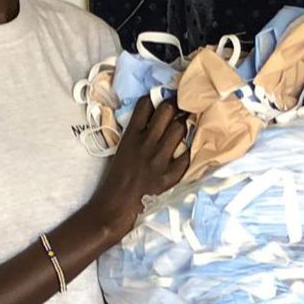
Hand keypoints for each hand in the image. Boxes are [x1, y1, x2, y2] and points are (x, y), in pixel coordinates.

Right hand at [88, 95, 189, 240]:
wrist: (116, 206)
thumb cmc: (117, 178)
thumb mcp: (123, 148)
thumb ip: (137, 133)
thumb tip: (153, 118)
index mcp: (131, 135)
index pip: (146, 104)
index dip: (157, 97)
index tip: (165, 96)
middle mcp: (146, 143)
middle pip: (167, 110)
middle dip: (176, 105)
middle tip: (183, 106)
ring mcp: (159, 159)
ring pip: (180, 129)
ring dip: (184, 125)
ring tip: (186, 126)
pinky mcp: (169, 176)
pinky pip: (186, 157)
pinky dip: (187, 152)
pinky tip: (185, 152)